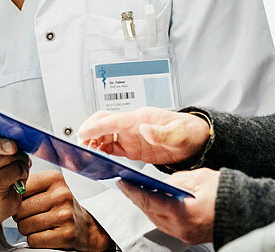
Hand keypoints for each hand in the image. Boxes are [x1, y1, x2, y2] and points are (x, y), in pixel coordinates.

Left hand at [14, 170, 112, 250]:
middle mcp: (62, 195)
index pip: (20, 189)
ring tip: (39, 225)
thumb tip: (7, 189)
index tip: (26, 202)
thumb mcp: (49, 187)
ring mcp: (65, 215)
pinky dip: (35, 240)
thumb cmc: (60, 206)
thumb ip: (29, 184)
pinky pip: (34, 240)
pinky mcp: (65, 235)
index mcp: (55, 179)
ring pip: (24, 226)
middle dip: (21, 217)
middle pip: (20, 210)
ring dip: (27, 229)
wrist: (84, 226)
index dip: (18, 199)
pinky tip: (45, 234)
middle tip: (33, 215)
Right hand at [77, 107, 209, 164]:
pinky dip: (100, 149)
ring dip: (93, 141)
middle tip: (79, 144)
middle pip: (104, 121)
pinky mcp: (132, 146)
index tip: (82, 133)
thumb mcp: (180, 133)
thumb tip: (144, 128)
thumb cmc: (189, 132)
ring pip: (105, 133)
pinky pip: (112, 145)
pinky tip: (96, 156)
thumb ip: (162, 132)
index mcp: (142, 118)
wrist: (196, 139)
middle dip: (89, 130)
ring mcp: (131, 135)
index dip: (96, 126)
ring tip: (84, 152)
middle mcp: (134, 124)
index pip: (114, 120)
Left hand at [117, 168, 217, 244]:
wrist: (247, 211)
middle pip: (150, 213)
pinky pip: (167, 225)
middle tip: (127, 186)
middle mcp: (180, 228)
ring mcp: (184, 235)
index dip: (133, 191)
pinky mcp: (189, 236)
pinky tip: (157, 203)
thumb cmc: (227, 193)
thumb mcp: (201, 178)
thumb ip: (179, 180)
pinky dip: (159, 213)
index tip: (122, 182)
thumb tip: (166, 183)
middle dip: (137, 199)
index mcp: (182, 212)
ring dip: (147, 207)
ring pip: (157, 221)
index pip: (149, 200)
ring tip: (140, 193)